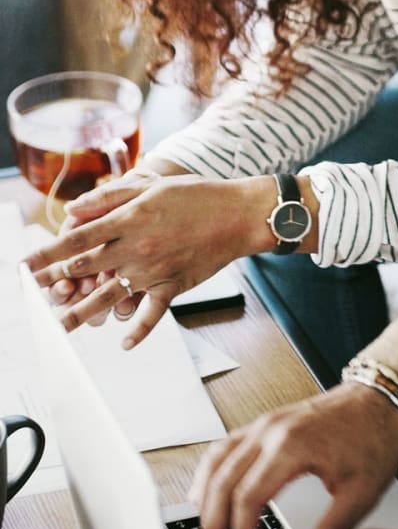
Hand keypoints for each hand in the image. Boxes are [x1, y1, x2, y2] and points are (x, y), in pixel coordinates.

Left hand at [22, 170, 271, 346]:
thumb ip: (111, 198)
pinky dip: (138, 330)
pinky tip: (124, 343)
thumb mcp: (152, 186)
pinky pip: (153, 313)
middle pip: (85, 268)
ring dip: (82, 313)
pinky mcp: (175, 285)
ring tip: (62, 326)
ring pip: (110, 296)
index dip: (47, 252)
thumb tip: (75, 209)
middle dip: (55, 281)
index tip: (26, 263)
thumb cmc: (200, 196)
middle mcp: (137, 247)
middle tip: (35, 292)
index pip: (77, 238)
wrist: (240, 215)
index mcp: (129, 220)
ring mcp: (155, 270)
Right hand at [190, 382, 397, 528]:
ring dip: (206, 497)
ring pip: (217, 460)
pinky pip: (227, 444)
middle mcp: (271, 430)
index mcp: (292, 446)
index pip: (248, 498)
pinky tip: (210, 489)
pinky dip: (212, 470)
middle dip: (212, 524)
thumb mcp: (362, 491)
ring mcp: (266, 423)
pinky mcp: (268, 421)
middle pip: (222, 481)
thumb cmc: (374, 436)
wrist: (381, 398)